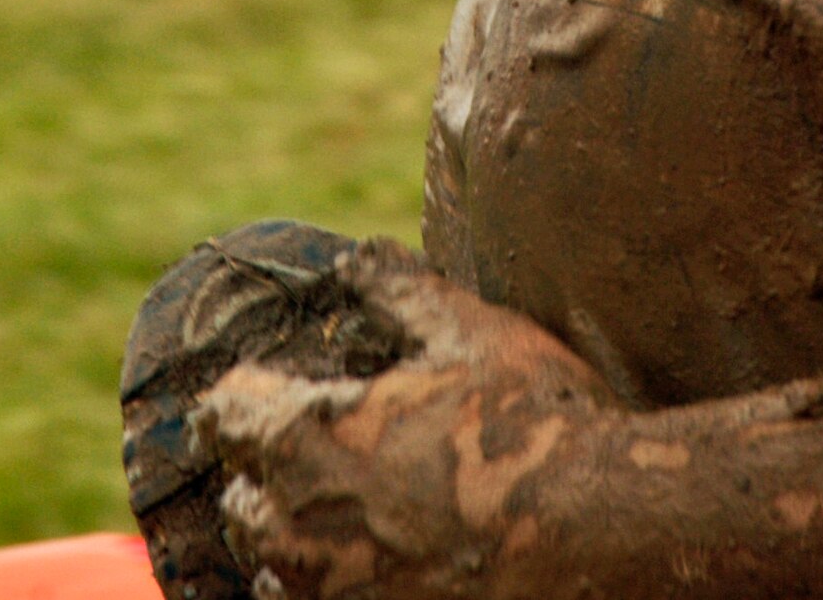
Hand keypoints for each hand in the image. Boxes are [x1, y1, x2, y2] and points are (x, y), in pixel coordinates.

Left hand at [192, 246, 615, 599]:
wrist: (595, 524)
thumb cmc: (532, 417)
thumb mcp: (470, 332)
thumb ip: (401, 290)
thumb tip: (356, 257)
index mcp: (307, 440)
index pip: (227, 412)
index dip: (249, 391)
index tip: (271, 382)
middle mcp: (298, 528)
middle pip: (242, 500)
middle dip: (267, 471)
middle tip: (316, 446)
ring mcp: (328, 592)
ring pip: (270, 566)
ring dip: (293, 534)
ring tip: (342, 510)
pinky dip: (326, 581)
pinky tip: (370, 556)